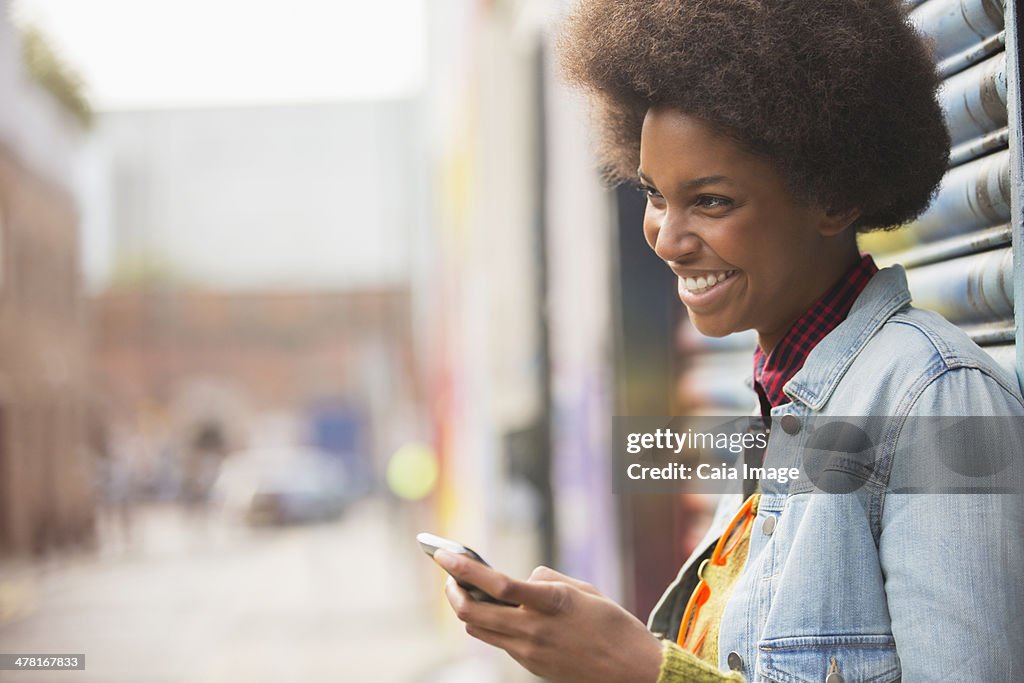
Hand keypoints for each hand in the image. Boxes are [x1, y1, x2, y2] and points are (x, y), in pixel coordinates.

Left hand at [434, 550, 663, 682]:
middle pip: (473, 612)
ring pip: (478, 630)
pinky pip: (498, 642)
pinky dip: (489, 625)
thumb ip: (547, 580)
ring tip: (464, 591)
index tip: (445, 554)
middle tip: (449, 576)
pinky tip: (493, 612)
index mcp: (552, 602)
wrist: (631, 670)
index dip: (465, 568)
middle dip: (454, 591)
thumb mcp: (583, 589)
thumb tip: (523, 578)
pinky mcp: (530, 666)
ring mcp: (530, 652)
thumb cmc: (612, 623)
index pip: (498, 585)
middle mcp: (535, 629)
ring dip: (466, 609)